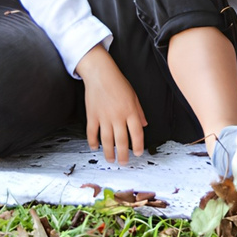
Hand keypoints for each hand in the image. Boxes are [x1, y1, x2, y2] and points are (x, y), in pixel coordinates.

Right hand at [79, 48, 149, 164]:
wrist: (100, 73)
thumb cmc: (118, 83)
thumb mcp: (134, 96)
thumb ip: (139, 112)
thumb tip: (144, 125)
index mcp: (130, 111)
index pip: (137, 133)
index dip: (139, 146)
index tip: (138, 153)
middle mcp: (118, 116)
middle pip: (122, 141)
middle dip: (123, 155)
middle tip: (124, 163)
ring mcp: (104, 117)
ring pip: (107, 140)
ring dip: (109, 152)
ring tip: (111, 160)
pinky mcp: (92, 116)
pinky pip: (92, 133)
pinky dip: (93, 142)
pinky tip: (95, 148)